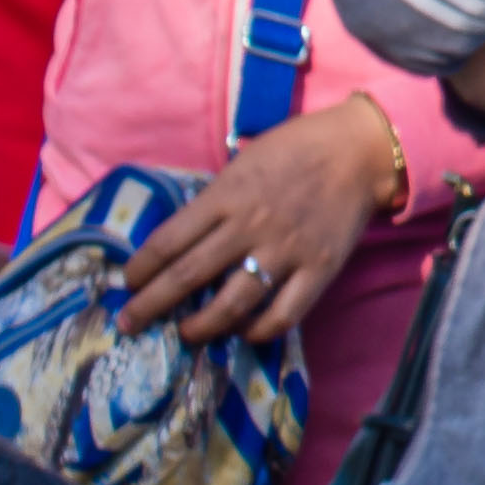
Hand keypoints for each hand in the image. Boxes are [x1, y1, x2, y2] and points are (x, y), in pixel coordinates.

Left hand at [123, 99, 410, 345]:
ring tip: (184, 334)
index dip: (140, 270)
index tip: (125, 285)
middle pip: (188, 276)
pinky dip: (258, 331)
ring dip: (200, 326)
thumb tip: (176, 241)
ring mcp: (286, 250)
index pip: (167, 242)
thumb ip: (211, 203)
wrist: (358, 150)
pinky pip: (283, 314)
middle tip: (129, 324)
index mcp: (225, 197)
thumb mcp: (240, 166)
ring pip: (231, 304)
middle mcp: (250, 226)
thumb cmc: (292, 151)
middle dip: (150, 306)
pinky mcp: (320, 269)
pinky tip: (242, 333)